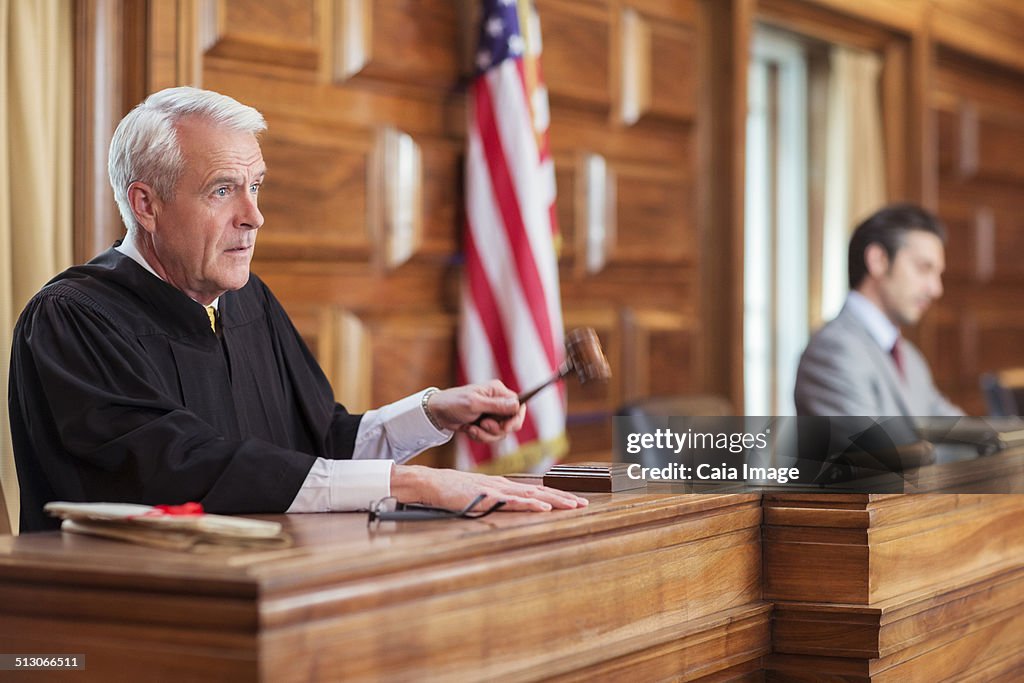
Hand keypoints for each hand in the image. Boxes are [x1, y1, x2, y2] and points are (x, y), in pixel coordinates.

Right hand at [391, 465, 588, 511]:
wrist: (434, 483)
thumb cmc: (454, 490)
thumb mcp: (480, 494)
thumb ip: (496, 499)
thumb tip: (510, 506)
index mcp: (505, 485)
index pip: (536, 489)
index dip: (556, 495)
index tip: (574, 501)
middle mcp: (506, 485)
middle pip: (540, 490)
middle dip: (563, 497)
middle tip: (584, 503)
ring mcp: (498, 490)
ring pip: (533, 494)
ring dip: (554, 500)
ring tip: (572, 505)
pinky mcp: (488, 497)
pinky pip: (513, 501)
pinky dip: (530, 503)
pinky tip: (543, 507)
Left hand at [426, 380, 525, 442]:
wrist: (437, 413)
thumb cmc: (454, 403)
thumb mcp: (475, 404)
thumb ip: (497, 406)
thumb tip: (517, 404)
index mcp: (497, 391)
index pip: (519, 405)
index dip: (516, 419)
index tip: (506, 427)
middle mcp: (497, 402)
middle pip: (511, 422)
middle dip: (497, 429)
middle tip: (483, 425)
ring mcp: (492, 414)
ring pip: (501, 432)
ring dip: (486, 435)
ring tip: (472, 428)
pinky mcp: (485, 424)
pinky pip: (491, 436)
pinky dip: (480, 436)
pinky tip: (468, 430)